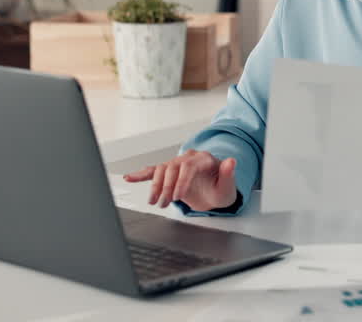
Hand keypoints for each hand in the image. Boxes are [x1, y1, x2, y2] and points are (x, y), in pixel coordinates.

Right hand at [123, 150, 238, 211]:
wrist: (215, 193)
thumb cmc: (221, 189)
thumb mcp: (228, 186)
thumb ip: (229, 174)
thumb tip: (231, 161)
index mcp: (203, 159)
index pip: (188, 166)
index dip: (181, 181)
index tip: (178, 196)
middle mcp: (189, 158)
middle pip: (172, 167)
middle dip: (167, 186)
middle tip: (165, 203)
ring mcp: (178, 164)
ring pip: (161, 170)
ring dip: (156, 186)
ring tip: (155, 201)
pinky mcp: (170, 173)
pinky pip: (154, 171)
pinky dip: (141, 174)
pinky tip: (130, 178)